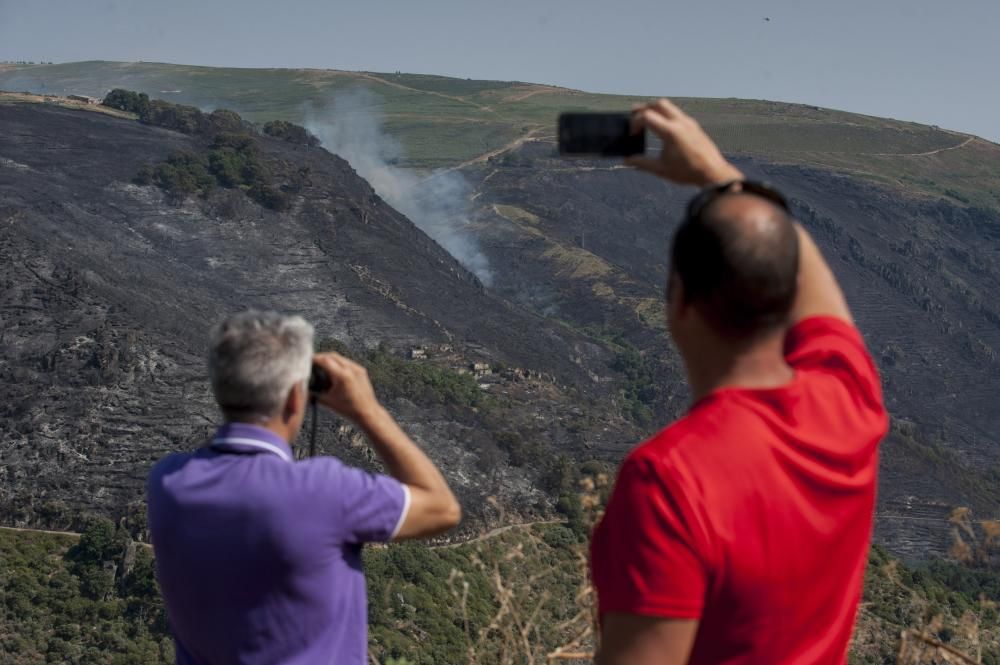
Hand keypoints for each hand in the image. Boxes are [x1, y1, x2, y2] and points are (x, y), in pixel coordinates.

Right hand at [312, 352, 381, 423]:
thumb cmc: (348, 409)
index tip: (306, 361)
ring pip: (340, 358)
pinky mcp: (361, 370)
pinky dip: (338, 364)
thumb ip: (313, 393)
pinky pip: (347, 362)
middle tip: (312, 363)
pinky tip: (333, 372)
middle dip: (321, 357)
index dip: (314, 359)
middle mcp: (351, 369)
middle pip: (332, 356)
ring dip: (329, 360)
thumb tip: (302, 388)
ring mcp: (357, 368)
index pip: (325, 360)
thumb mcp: (327, 401)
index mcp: (342, 376)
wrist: (368, 412)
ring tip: (322, 367)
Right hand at [625, 99, 742, 186]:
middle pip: (658, 104)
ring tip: (648, 122)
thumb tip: (627, 160)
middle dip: (644, 108)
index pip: (647, 117)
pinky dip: (666, 115)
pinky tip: (663, 129)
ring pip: (669, 106)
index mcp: (670, 132)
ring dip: (656, 110)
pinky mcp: (694, 126)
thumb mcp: (660, 169)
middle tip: (635, 117)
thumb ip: (641, 163)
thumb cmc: (687, 172)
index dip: (635, 123)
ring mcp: (689, 122)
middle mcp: (680, 122)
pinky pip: (677, 113)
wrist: (712, 173)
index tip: (633, 134)